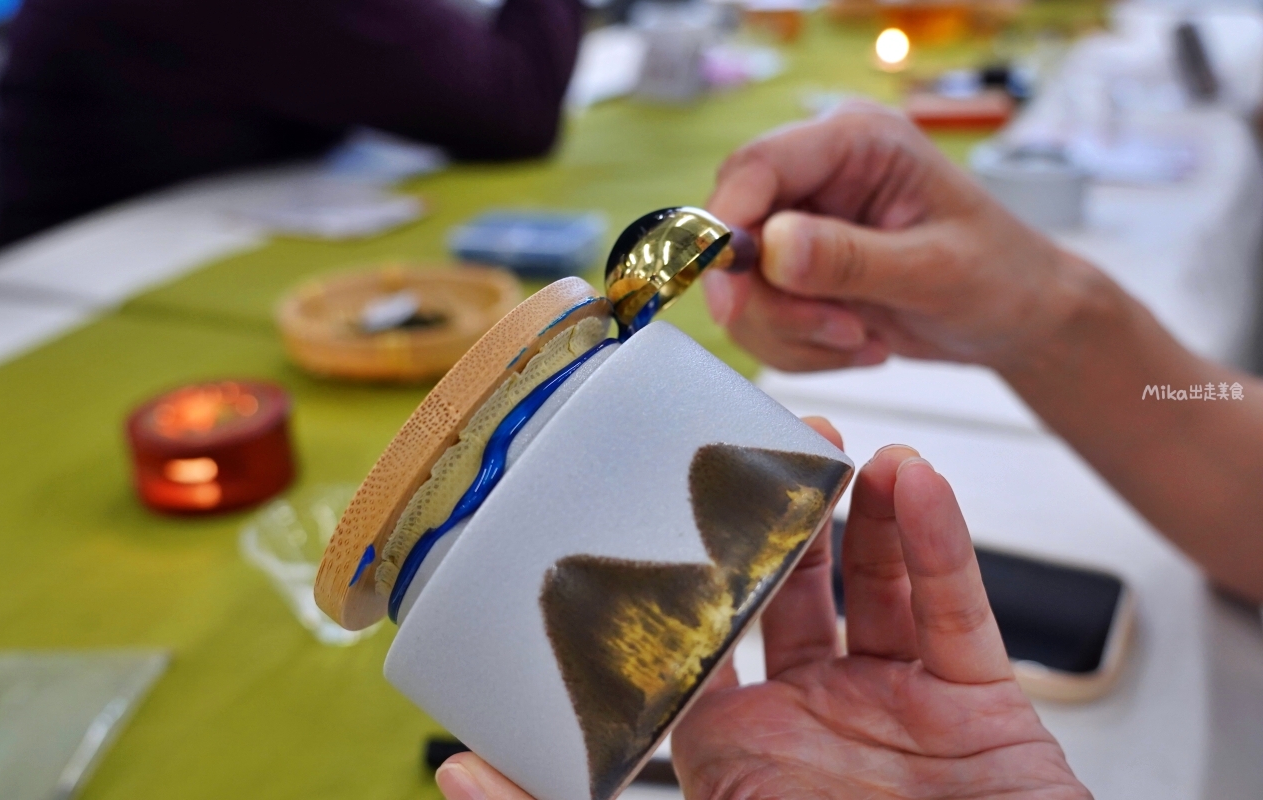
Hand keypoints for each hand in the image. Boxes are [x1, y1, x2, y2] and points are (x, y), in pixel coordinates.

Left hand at [435, 419, 1088, 799]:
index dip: (695, 561)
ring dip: (865, 511)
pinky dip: (938, 544)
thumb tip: (457, 772)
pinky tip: (912, 483)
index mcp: (738, 750)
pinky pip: (957, 612)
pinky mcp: (982, 711)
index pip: (706, 632)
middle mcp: (815, 721)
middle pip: (795, 592)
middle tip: (774, 449)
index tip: (677, 491)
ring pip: (879, 586)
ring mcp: (899, 712)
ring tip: (843, 451)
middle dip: (785, 518)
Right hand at [703, 103, 1103, 371]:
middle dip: (772, 302)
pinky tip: (859, 343)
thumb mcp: (934, 269)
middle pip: (736, 234)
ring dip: (794, 333)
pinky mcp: (795, 271)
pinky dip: (801, 348)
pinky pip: (760, 320)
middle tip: (839, 332)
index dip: (727, 228)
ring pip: (742, 288)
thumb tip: (772, 248)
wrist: (1016, 317)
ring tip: (863, 339)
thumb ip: (851, 259)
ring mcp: (802, 224)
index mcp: (856, 141)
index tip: (731, 298)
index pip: (757, 167)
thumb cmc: (1000, 276)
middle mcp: (817, 174)